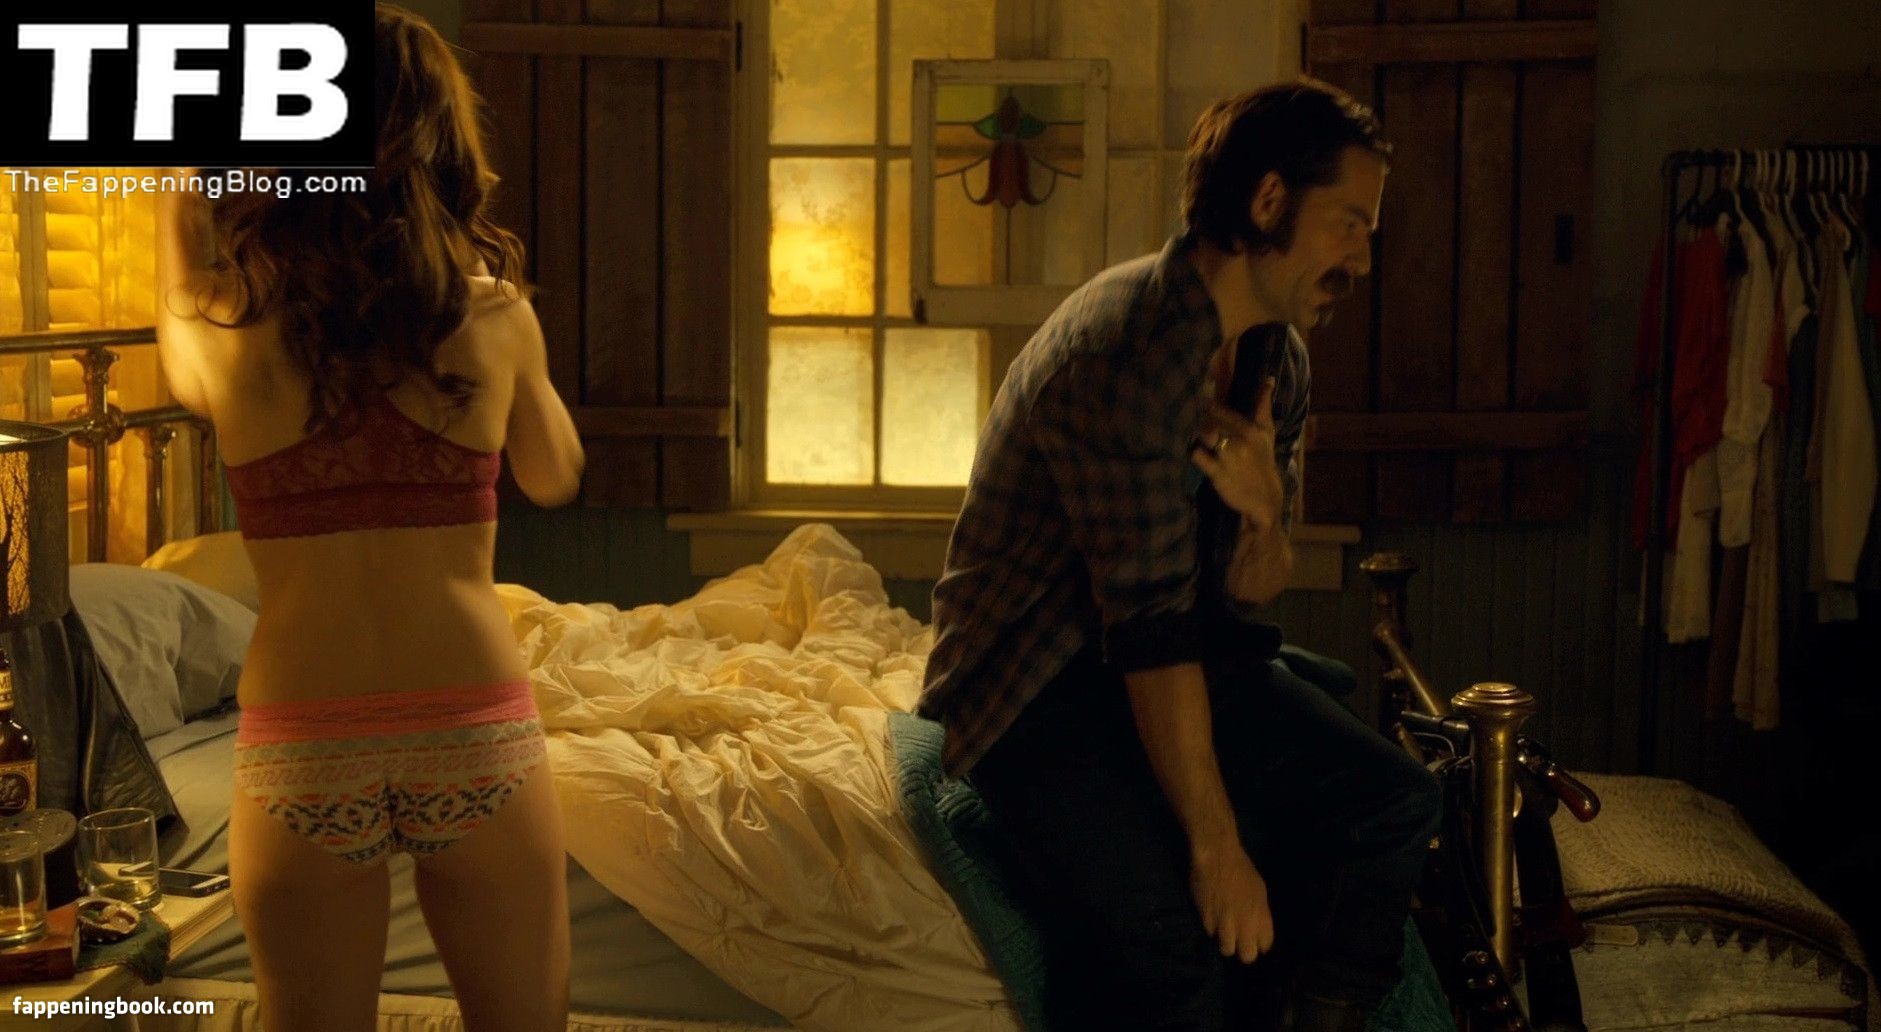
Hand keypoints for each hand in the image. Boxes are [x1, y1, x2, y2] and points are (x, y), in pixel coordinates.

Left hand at [1190, 377, 1284, 530]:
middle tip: (1199, 420)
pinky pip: (1198, 456)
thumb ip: (1263, 406)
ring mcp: (1228, 458)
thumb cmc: (1263, 461)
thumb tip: (1268, 380)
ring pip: (1204, 435)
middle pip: (1211, 421)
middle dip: (1203, 420)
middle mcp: (1240, 441)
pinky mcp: (1217, 474)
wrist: (1265, 498)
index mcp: (1251, 430)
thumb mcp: (1266, 433)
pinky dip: (1195, 453)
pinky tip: (1199, 454)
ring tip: (1202, 438)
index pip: (1223, 410)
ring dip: (1200, 434)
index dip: (1210, 404)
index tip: (1203, 399)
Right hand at [1190, 836, 1274, 962]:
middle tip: (1240, 941)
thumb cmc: (1242, 869)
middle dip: (1245, 951)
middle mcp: (1244, 925)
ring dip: (1226, 942)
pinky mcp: (1206, 920)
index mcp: (1261, 917)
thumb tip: (1256, 927)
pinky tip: (1212, 915)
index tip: (1256, 938)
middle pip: (1247, 956)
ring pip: (1227, 950)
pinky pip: (1211, 933)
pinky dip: (1212, 927)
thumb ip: (1260, 913)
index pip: (1265, 946)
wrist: (1217, 857)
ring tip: (1224, 930)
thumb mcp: (1260, 891)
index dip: (1261, 943)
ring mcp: (1224, 924)